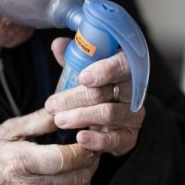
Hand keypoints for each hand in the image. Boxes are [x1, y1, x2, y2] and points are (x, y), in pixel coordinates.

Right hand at [0, 108, 98, 184]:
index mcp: (20, 162)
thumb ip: (39, 121)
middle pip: (77, 177)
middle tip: (92, 147)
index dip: (83, 148)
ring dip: (86, 175)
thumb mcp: (8, 131)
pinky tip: (71, 176)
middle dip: (91, 160)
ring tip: (81, 161)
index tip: (87, 137)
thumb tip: (64, 110)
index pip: (64, 158)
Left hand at [45, 37, 145, 156]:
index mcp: (125, 67)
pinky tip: (81, 138)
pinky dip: (96, 139)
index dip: (104, 70)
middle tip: (52, 104)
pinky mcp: (129, 136)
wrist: (114, 118)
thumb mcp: (86, 70)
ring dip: (80, 117)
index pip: (122, 64)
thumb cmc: (98, 87)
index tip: (83, 77)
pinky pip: (114, 139)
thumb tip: (58, 44)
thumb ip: (74, 58)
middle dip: (75, 98)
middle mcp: (133, 90)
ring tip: (59, 120)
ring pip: (107, 113)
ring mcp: (133, 114)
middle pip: (105, 92)